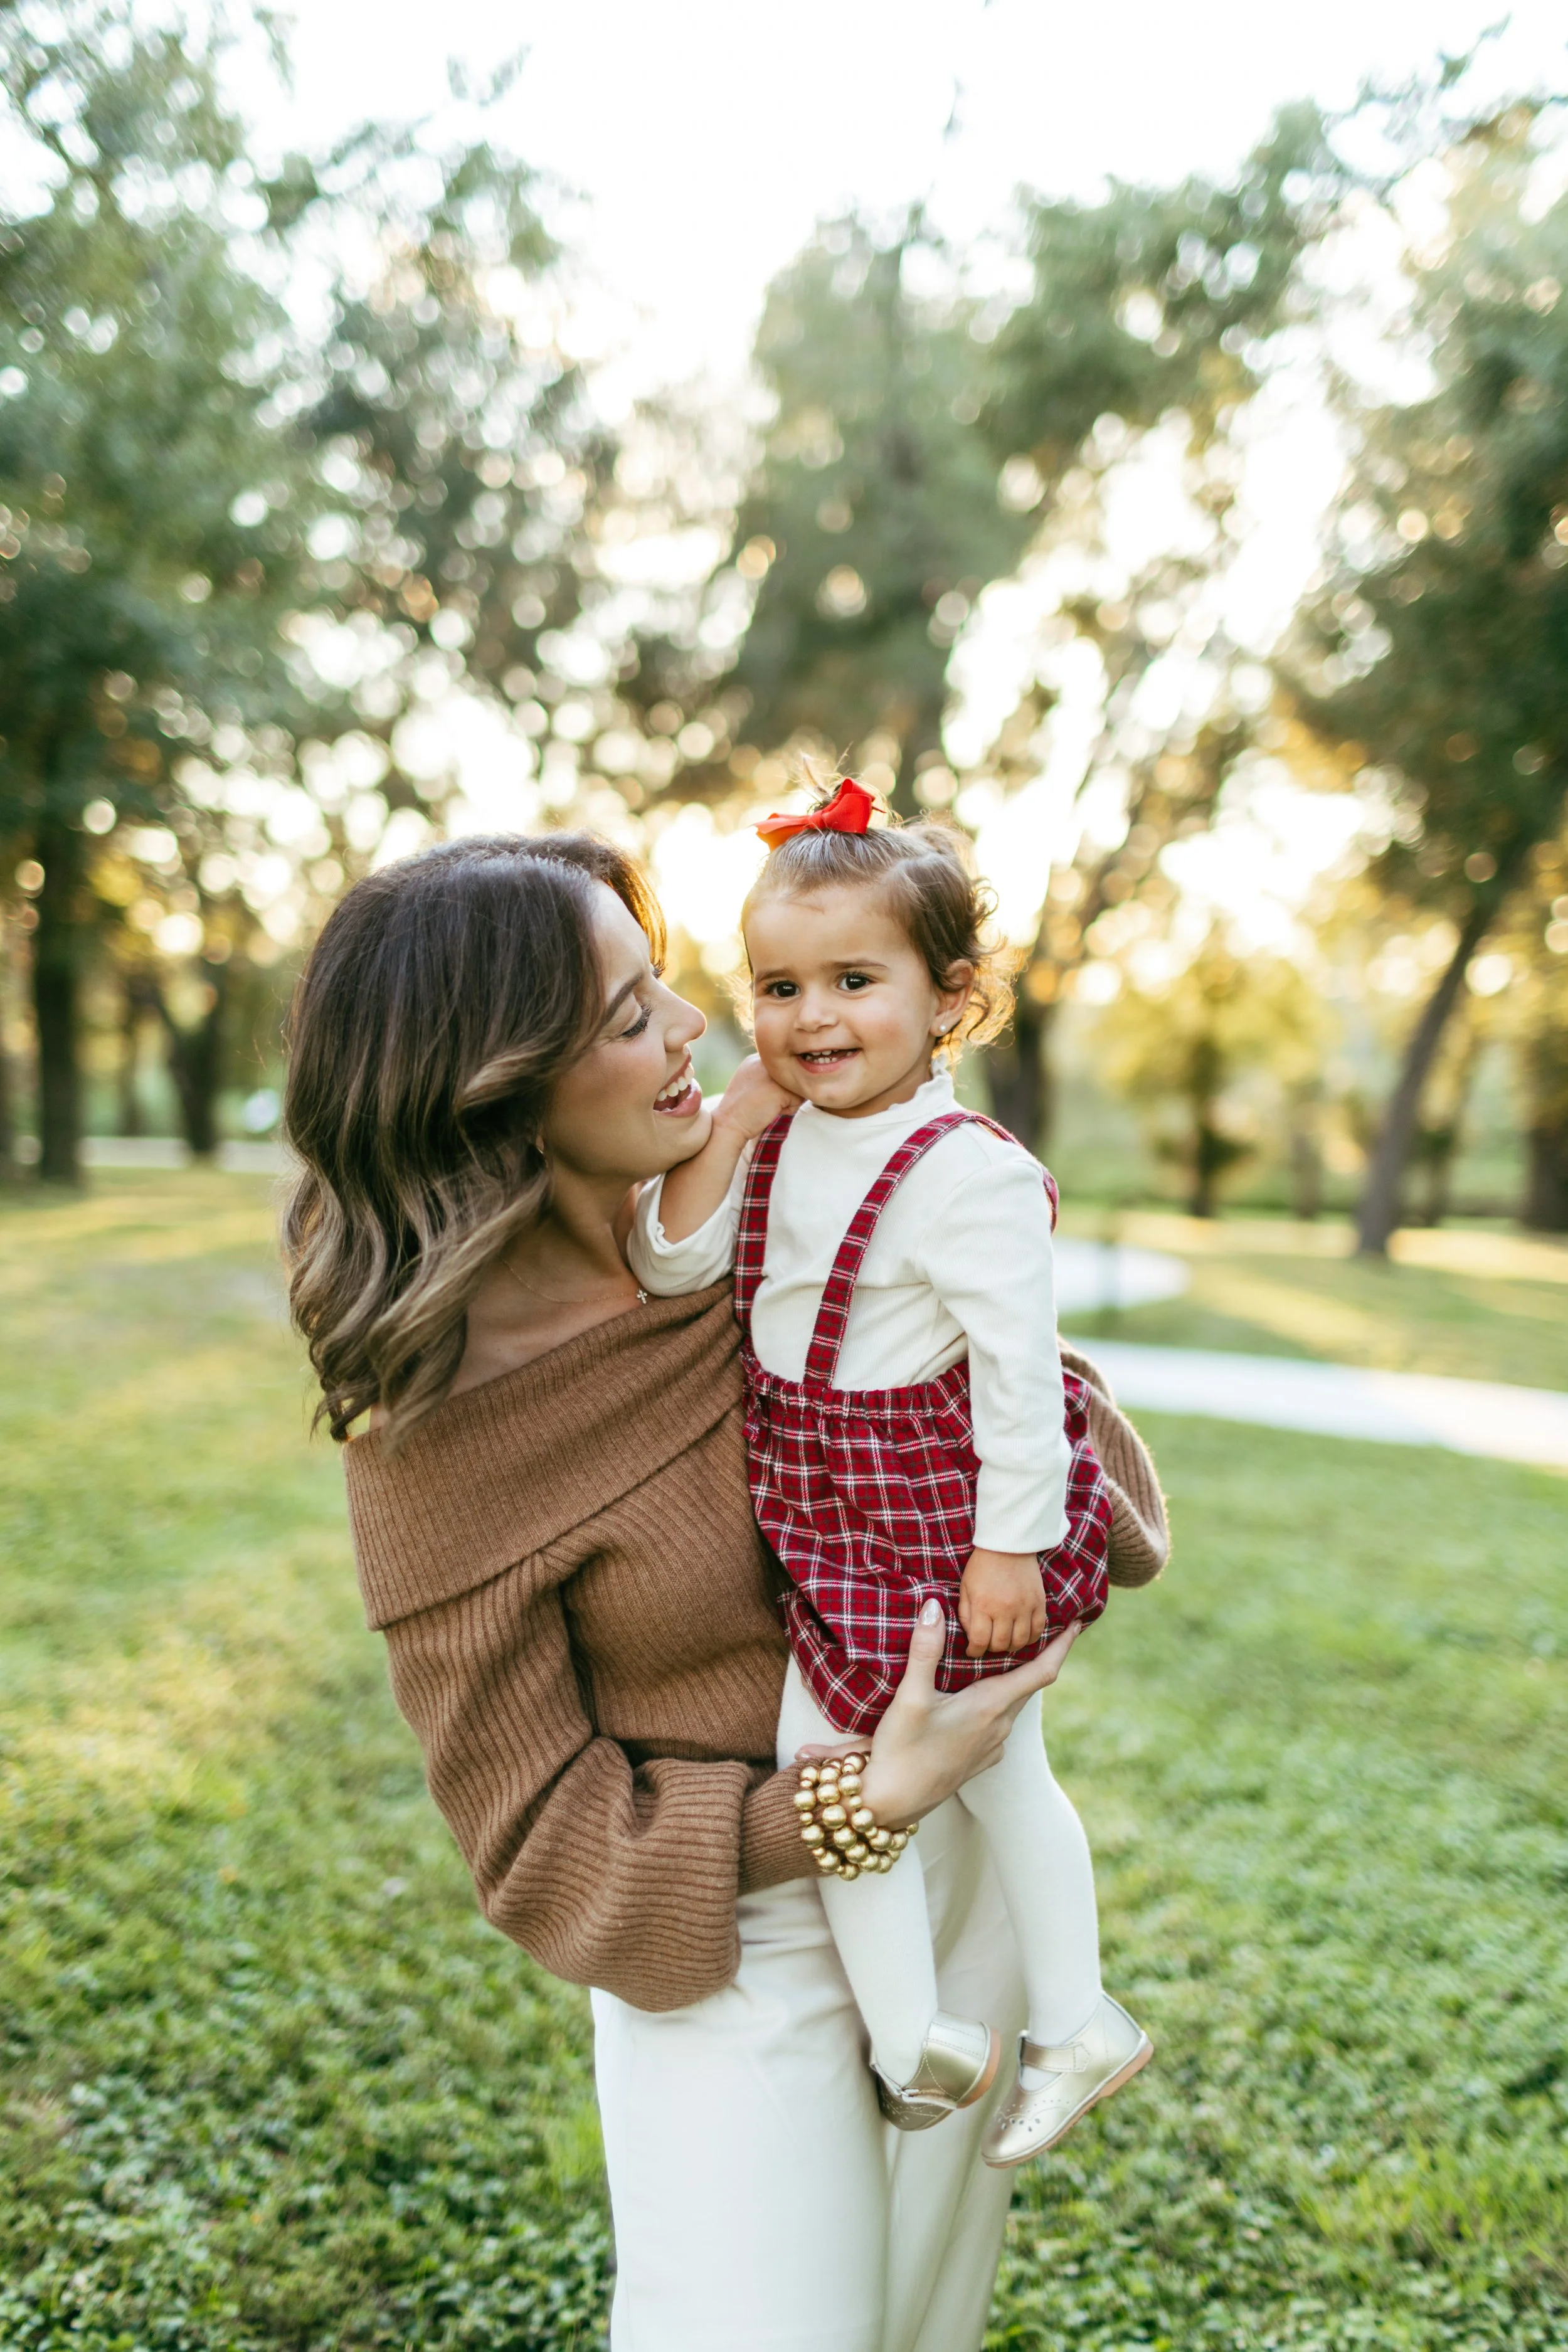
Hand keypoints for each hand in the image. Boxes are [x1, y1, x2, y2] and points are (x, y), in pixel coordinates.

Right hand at [710, 1054, 800, 1142]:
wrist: (729, 1124)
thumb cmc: (741, 1109)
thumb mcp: (751, 1083)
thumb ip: (769, 1076)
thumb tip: (794, 1080)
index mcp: (755, 1059)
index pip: (782, 1068)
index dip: (777, 1085)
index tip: (762, 1095)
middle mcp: (765, 1061)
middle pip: (791, 1076)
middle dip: (784, 1091)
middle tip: (765, 1101)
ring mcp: (773, 1074)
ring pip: (796, 1087)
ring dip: (787, 1100)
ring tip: (769, 1105)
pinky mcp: (780, 1088)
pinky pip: (798, 1100)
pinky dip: (788, 1109)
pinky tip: (771, 1111)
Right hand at [794, 1598, 1081, 1826]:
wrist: (891, 1804)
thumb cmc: (901, 1751)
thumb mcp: (910, 1697)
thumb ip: (925, 1650)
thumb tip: (933, 1606)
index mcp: (990, 1707)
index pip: (1041, 1672)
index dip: (1062, 1646)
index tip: (1076, 1624)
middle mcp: (999, 1727)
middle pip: (1030, 1685)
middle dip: (1038, 1655)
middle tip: (1039, 1626)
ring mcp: (991, 1746)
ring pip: (1013, 1703)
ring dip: (1015, 1678)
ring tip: (1007, 1653)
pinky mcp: (978, 1759)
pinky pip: (999, 1721)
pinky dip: (998, 1700)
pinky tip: (978, 1694)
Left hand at [958, 1547, 1046, 1657]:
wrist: (1008, 1543)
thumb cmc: (981, 1566)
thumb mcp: (965, 1588)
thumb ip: (965, 1614)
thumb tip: (970, 1637)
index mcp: (983, 1605)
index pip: (979, 1642)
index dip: (974, 1652)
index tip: (972, 1651)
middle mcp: (1004, 1609)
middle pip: (1000, 1645)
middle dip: (991, 1649)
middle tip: (988, 1644)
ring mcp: (1024, 1607)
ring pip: (1020, 1642)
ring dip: (1010, 1646)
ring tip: (1004, 1640)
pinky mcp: (1039, 1603)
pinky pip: (1038, 1630)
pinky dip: (1030, 1638)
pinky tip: (1021, 1635)